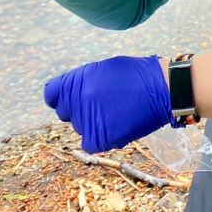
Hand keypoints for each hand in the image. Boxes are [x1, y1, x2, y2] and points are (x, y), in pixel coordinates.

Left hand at [43, 56, 174, 152]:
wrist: (160, 88)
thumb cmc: (133, 74)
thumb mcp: (102, 69)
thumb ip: (82, 81)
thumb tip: (69, 94)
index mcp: (76, 81)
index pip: (51, 94)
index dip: (59, 96)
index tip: (70, 98)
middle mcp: (78, 101)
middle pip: (65, 112)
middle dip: (77, 109)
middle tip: (99, 103)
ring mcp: (88, 121)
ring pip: (80, 127)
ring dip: (91, 122)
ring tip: (114, 111)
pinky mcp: (100, 138)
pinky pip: (89, 142)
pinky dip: (99, 137)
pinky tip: (114, 125)